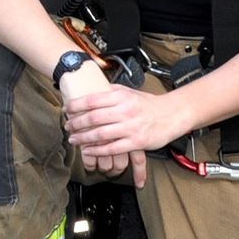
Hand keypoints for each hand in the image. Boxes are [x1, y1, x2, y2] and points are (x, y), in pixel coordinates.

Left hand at [62, 78, 181, 187]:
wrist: (172, 114)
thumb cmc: (149, 103)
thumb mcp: (129, 91)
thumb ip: (111, 90)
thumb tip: (92, 88)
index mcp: (121, 96)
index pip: (92, 100)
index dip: (76, 105)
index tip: (66, 109)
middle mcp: (125, 110)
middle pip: (93, 117)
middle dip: (76, 123)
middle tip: (67, 127)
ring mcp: (131, 127)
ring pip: (101, 134)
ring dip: (83, 138)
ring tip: (73, 139)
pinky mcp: (137, 142)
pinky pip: (113, 148)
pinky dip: (98, 151)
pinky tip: (88, 151)